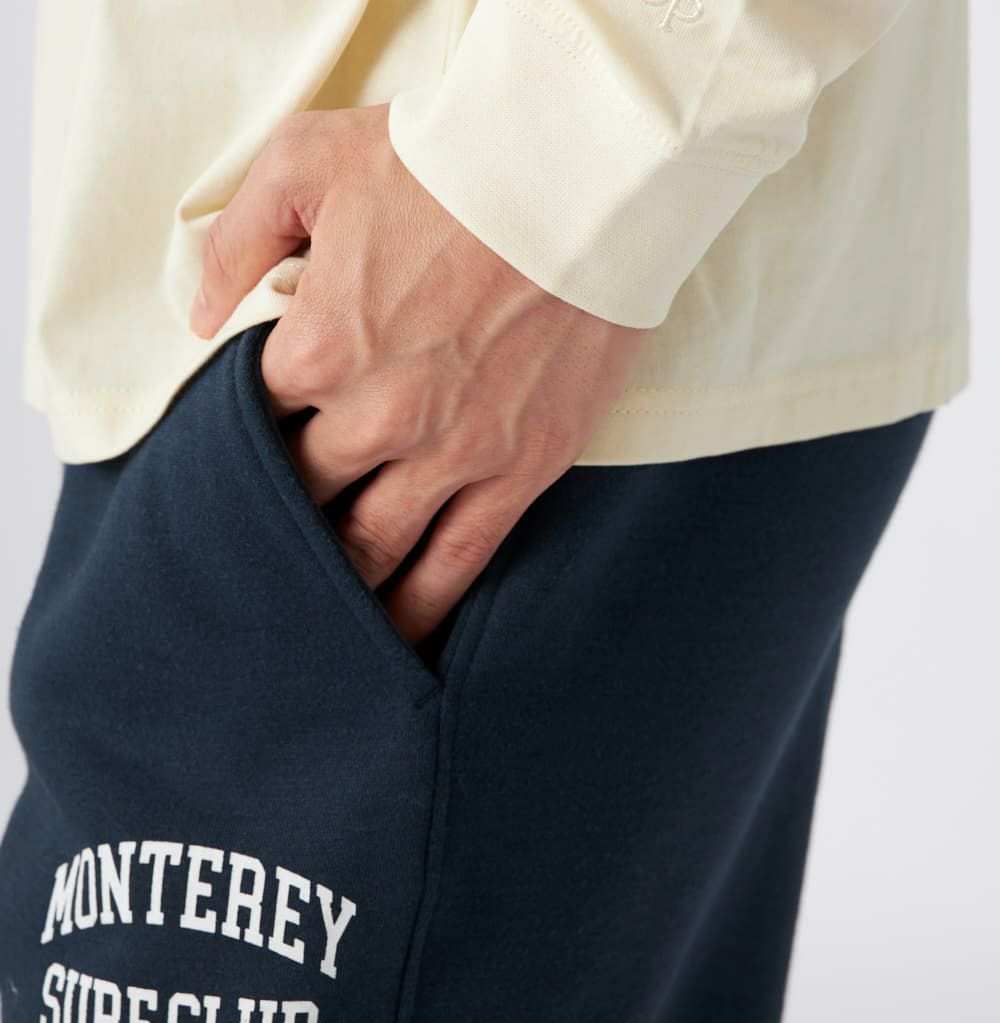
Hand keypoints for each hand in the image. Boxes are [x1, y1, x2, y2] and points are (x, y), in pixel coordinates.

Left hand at [189, 103, 648, 646]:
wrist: (581, 176)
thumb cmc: (447, 161)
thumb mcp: (311, 159)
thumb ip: (236, 239)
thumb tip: (198, 315)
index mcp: (317, 347)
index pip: (256, 423)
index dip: (250, 438)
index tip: (256, 451)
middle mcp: (376, 416)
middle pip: (306, 499)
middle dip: (284, 523)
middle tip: (272, 551)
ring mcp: (452, 454)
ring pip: (374, 550)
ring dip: (340, 589)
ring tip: (318, 624)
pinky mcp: (518, 472)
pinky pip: (459, 563)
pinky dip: (421, 607)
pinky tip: (396, 639)